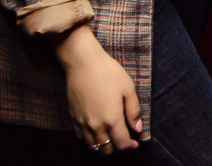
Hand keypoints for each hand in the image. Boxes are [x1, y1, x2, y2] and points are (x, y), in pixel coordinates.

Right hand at [53, 25, 141, 153]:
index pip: (122, 144)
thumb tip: (138, 129)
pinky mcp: (73, 118)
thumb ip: (133, 111)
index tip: (135, 144)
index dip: (130, 147)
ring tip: (111, 137)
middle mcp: (96, 125)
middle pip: (107, 150)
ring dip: (103, 146)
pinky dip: (90, 139)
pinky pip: (81, 137)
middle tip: (124, 139)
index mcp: (112, 119)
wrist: (83, 63)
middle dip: (118, 148)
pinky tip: (97, 130)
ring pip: (93, 146)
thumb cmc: (108, 72)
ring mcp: (82, 123)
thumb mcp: (128, 88)